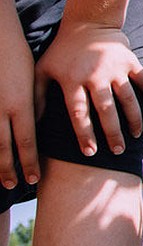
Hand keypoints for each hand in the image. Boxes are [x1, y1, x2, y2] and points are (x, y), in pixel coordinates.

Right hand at [0, 15, 37, 189]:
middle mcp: (1, 109)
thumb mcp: (32, 82)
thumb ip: (34, 104)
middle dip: (9, 168)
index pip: (26, 140)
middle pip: (4, 147)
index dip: (29, 161)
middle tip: (13, 186)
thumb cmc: (16, 58)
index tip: (34, 178)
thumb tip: (36, 124)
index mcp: (20, 104)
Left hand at [34, 22, 142, 155]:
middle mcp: (95, 75)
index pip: (79, 113)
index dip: (85, 134)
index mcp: (73, 80)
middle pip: (106, 110)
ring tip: (136, 135)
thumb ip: (39, 96)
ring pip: (128, 99)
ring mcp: (115, 68)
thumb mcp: (44, 69)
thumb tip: (33, 123)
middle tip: (118, 151)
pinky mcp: (130, 60)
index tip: (91, 153)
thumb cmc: (62, 51)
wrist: (88, 22)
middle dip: (113, 133)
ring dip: (134, 119)